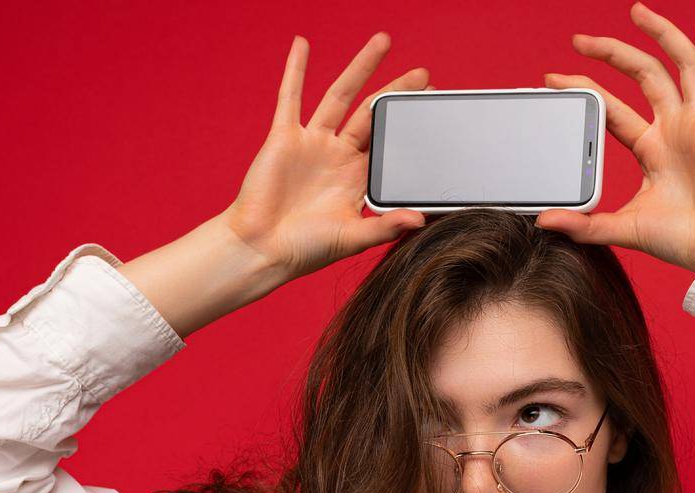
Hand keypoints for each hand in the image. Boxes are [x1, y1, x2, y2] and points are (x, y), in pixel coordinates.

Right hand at [219, 32, 431, 280]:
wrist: (262, 248)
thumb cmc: (305, 249)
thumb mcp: (352, 239)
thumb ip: (385, 226)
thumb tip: (419, 220)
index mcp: (358, 179)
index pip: (391, 145)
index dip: (409, 126)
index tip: (432, 108)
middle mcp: (339, 156)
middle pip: (373, 114)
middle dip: (396, 93)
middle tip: (422, 75)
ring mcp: (313, 143)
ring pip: (340, 96)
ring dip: (360, 67)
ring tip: (383, 41)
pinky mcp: (285, 137)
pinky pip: (290, 96)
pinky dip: (295, 70)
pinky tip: (302, 44)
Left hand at [536, 3, 694, 273]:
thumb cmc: (683, 241)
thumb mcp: (622, 228)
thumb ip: (584, 225)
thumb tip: (542, 223)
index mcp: (653, 149)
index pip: (614, 108)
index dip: (587, 89)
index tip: (556, 79)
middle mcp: (675, 129)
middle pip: (643, 76)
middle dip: (612, 53)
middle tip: (579, 40)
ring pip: (681, 65)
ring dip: (661, 35)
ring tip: (636, 11)